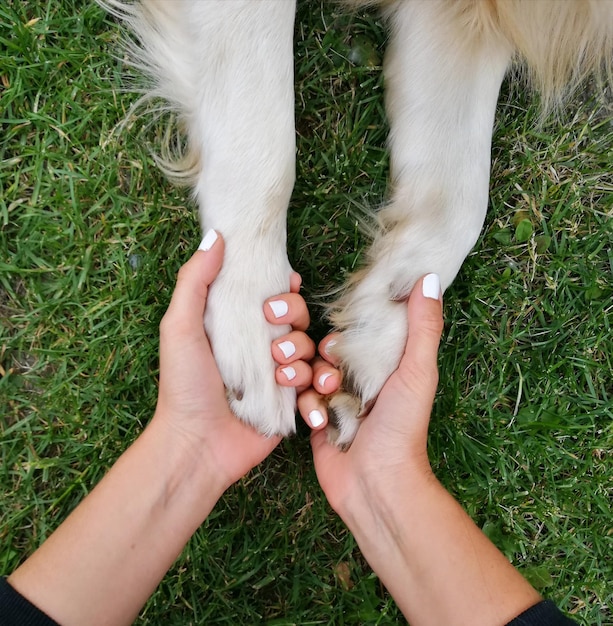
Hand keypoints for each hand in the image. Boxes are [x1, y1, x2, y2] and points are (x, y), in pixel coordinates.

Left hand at [152, 231, 313, 490]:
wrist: (198, 444)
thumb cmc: (185, 385)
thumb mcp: (181, 327)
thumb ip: (194, 280)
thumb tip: (217, 236)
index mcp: (237, 325)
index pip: (273, 294)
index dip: (285, 287)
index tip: (285, 284)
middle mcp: (261, 346)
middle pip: (299, 317)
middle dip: (294, 318)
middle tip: (274, 332)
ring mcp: (279, 374)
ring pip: (312, 348)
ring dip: (302, 354)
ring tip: (280, 371)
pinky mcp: (292, 401)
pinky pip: (318, 384)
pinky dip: (315, 386)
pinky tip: (295, 391)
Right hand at [297, 274, 443, 514]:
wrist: (378, 483)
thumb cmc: (403, 426)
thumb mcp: (417, 371)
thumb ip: (422, 326)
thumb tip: (428, 277)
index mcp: (379, 361)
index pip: (349, 328)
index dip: (335, 324)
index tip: (320, 323)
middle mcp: (355, 376)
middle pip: (319, 347)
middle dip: (311, 351)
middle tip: (315, 363)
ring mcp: (333, 397)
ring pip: (304, 370)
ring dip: (305, 376)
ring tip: (320, 391)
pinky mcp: (316, 419)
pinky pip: (299, 398)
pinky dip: (306, 405)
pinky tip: (319, 419)